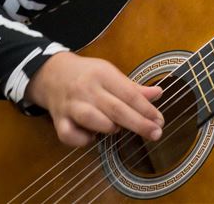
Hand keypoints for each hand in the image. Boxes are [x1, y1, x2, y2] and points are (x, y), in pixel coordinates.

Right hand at [25, 52, 163, 146]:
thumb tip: (158, 93)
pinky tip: (92, 138)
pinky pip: (68, 134)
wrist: (52, 74)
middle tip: (156, 134)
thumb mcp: (111, 74)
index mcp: (103, 74)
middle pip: (115, 108)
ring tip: (118, 130)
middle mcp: (87, 89)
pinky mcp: (57, 120)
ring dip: (108, 127)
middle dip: (138, 123)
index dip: (146, 109)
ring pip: (91, 118)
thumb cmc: (89, 75)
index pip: (129, 93)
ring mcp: (71, 105)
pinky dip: (81, 140)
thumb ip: (133, 87)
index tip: (160, 121)